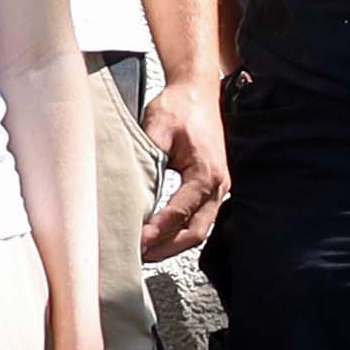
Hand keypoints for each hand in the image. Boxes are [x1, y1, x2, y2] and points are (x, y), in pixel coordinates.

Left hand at [137, 72, 229, 259]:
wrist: (197, 92)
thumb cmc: (180, 107)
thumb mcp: (157, 127)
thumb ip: (149, 158)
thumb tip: (132, 190)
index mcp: (206, 172)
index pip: (181, 212)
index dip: (158, 230)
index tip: (136, 241)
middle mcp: (218, 185)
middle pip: (195, 231)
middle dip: (166, 248)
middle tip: (137, 256)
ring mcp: (217, 189)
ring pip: (198, 230)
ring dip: (172, 244)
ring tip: (145, 253)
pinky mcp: (210, 189)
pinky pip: (198, 219)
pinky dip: (178, 233)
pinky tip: (158, 237)